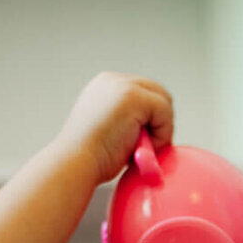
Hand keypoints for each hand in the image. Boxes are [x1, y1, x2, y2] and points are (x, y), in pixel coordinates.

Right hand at [56, 73, 173, 186]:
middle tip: (145, 148)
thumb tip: (151, 125)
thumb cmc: (89, 157)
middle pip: (158, 93)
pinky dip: (161, 135)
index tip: (140, 142)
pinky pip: (166, 113)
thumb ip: (127, 118)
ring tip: (137, 149)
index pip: (145, 93)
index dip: (150, 119)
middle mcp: (114, 80)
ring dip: (159, 130)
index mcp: (105, 86)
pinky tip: (140, 147)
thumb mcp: (108, 127)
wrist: (75, 162)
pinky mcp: (134, 97)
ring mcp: (123, 85)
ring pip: (164, 103)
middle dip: (159, 122)